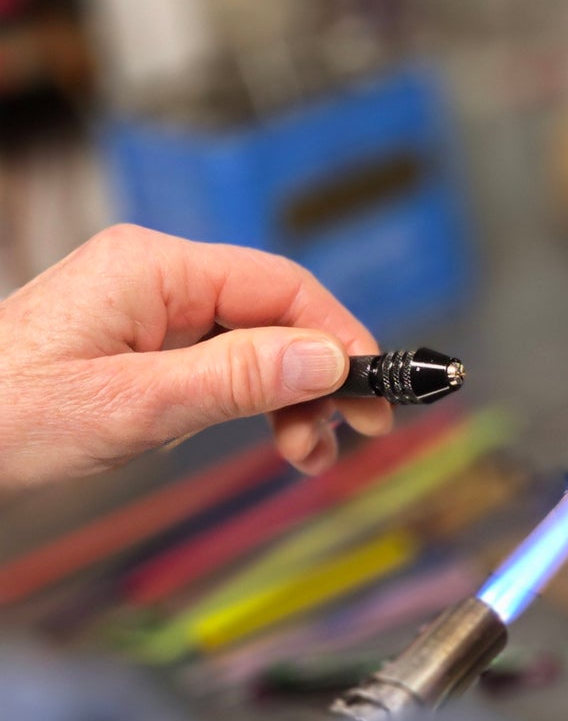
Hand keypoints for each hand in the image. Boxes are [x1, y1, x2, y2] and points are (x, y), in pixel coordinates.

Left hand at [0, 224, 392, 492]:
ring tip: (306, 452)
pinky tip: (262, 435)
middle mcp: (154, 276)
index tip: (378, 388)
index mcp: (154, 268)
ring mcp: (145, 310)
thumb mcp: (135, 406)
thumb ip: (238, 378)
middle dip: (319, 375)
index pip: (281, 287)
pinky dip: (251, 400)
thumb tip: (329, 358)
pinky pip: (218, 361)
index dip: (340, 336)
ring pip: (252, 342)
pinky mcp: (137, 344)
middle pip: (273, 314)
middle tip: (355, 433)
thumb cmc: (3, 418)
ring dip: (290, 396)